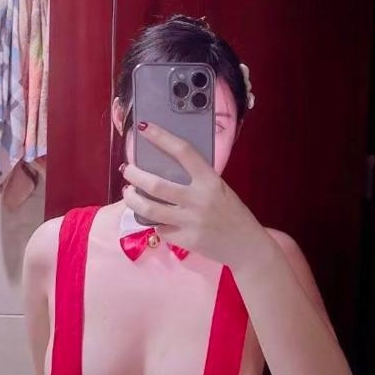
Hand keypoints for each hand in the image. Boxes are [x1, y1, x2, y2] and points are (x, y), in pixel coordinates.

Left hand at [121, 121, 269, 269]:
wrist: (247, 247)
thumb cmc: (232, 213)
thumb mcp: (220, 189)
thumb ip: (197, 180)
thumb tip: (165, 168)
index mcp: (211, 180)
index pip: (183, 152)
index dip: (161, 137)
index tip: (144, 127)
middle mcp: (199, 199)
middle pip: (156, 184)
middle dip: (134, 175)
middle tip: (127, 170)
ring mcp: (191, 221)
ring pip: (150, 209)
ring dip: (132, 199)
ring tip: (128, 193)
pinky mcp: (186, 241)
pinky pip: (160, 229)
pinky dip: (154, 223)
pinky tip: (153, 219)